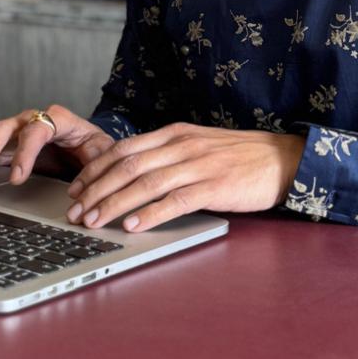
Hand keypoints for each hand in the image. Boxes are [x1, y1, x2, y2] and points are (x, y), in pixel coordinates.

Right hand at [0, 105, 113, 184]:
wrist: (89, 142)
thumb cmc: (94, 147)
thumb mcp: (102, 153)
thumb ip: (95, 165)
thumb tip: (83, 191)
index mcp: (59, 120)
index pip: (38, 130)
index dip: (25, 153)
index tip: (16, 178)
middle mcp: (33, 120)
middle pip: (6, 128)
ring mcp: (16, 130)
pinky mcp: (5, 143)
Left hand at [65, 123, 304, 232]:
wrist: (282, 158)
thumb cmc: (239, 156)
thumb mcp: (198, 144)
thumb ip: (168, 154)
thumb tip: (132, 174)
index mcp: (175, 133)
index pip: (123, 148)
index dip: (95, 168)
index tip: (76, 187)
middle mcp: (182, 145)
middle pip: (127, 166)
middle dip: (95, 190)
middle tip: (75, 211)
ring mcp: (198, 165)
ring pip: (145, 183)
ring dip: (113, 204)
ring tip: (93, 221)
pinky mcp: (214, 186)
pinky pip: (175, 201)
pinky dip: (150, 214)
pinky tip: (133, 225)